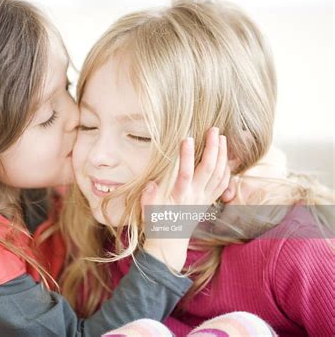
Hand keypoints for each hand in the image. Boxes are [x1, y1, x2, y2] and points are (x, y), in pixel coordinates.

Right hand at [141, 127, 230, 271]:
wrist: (170, 244)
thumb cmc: (157, 225)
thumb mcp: (148, 213)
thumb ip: (149, 199)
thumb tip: (151, 185)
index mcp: (179, 198)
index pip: (185, 173)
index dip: (187, 156)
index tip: (187, 138)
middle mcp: (195, 197)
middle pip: (208, 169)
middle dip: (212, 148)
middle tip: (213, 130)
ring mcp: (204, 199)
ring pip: (219, 175)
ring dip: (222, 155)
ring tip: (222, 137)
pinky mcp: (208, 201)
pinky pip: (223, 184)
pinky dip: (227, 169)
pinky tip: (227, 157)